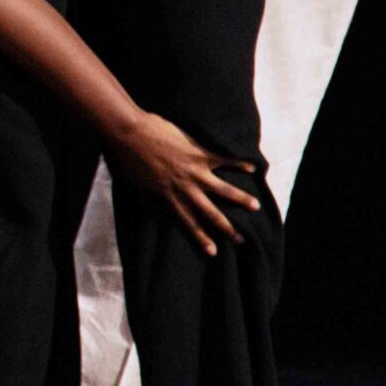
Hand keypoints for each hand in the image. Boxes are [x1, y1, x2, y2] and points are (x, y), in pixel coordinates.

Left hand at [108, 111, 259, 258]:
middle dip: (226, 226)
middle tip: (241, 239)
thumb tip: (156, 203)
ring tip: (256, 206)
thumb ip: (153, 195)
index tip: (213, 251)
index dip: (201, 237)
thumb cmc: (130, 158)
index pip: (188, 222)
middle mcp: (185, 188)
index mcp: (169, 197)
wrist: (130, 133)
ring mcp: (194, 170)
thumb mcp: (139, 185)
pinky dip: (238, 163)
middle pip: (209, 211)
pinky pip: (223, 160)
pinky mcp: (198, 153)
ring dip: (240, 198)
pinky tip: (252, 167)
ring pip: (222, 189)